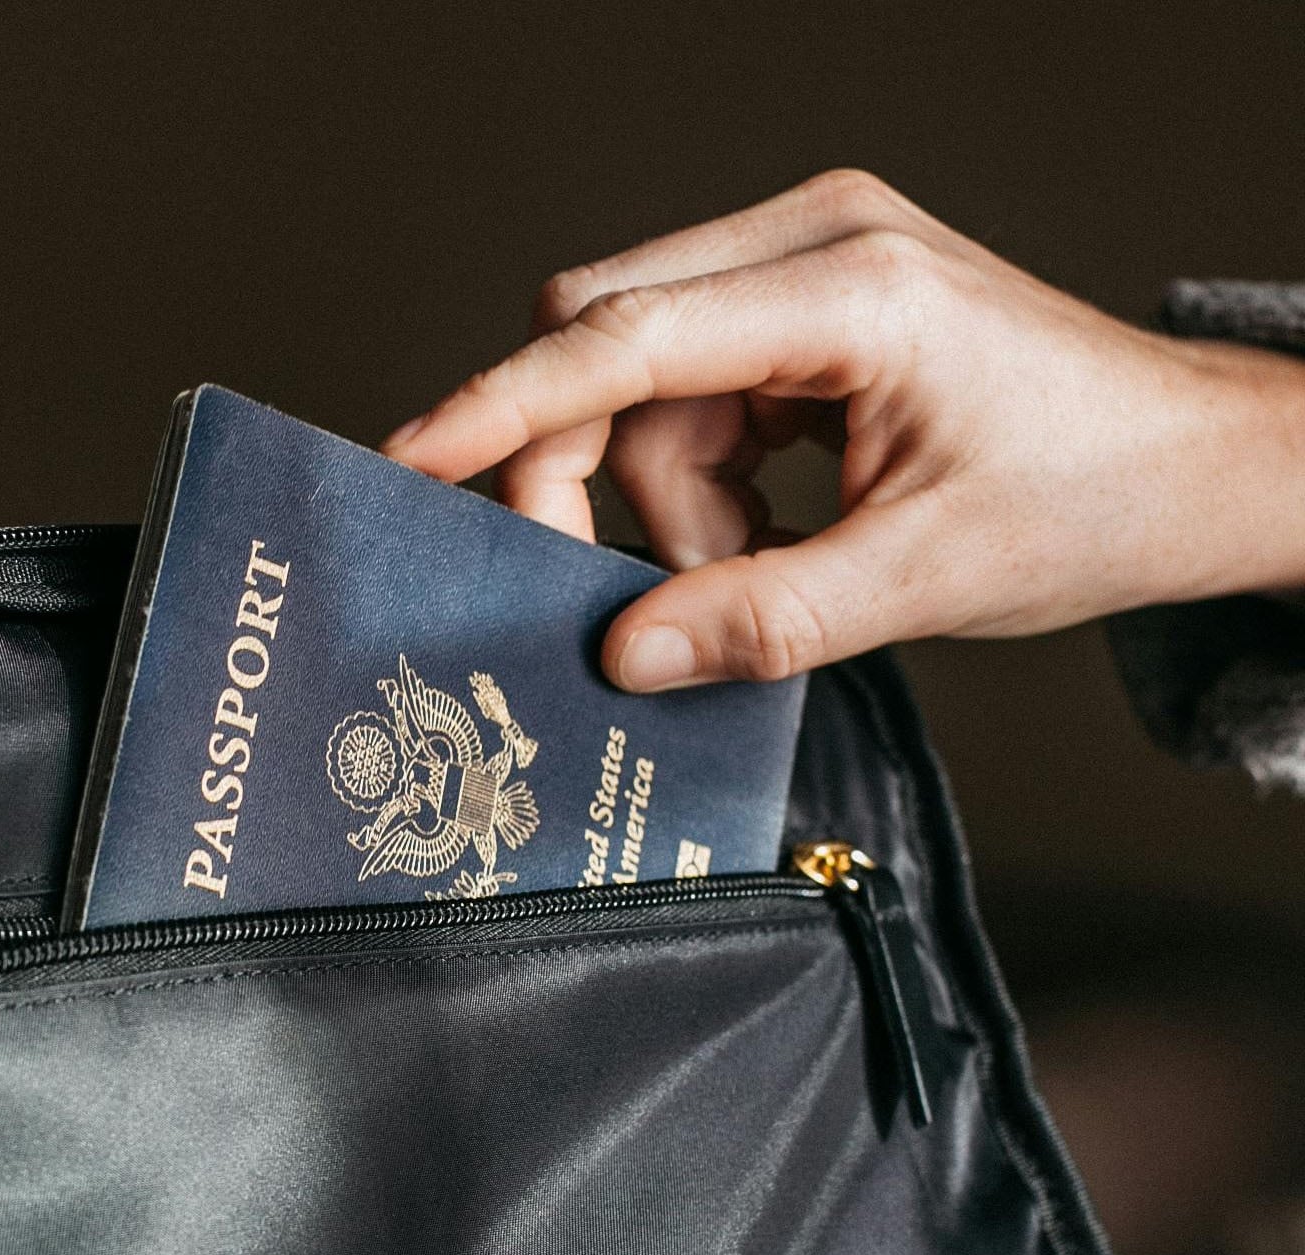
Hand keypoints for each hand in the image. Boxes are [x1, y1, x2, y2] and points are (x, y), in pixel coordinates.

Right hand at [383, 171, 1304, 690]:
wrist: (1191, 468)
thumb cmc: (1093, 498)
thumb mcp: (920, 580)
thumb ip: (759, 620)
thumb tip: (622, 656)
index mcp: (853, 288)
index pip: (627, 334)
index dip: (505, 403)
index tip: (415, 457)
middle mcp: (818, 245)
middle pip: (611, 342)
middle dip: (595, 476)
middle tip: (629, 596)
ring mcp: (813, 267)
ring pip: (646, 385)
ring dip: (670, 503)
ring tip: (762, 571)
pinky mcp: (810, 309)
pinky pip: (692, 392)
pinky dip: (703, 482)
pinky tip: (773, 529)